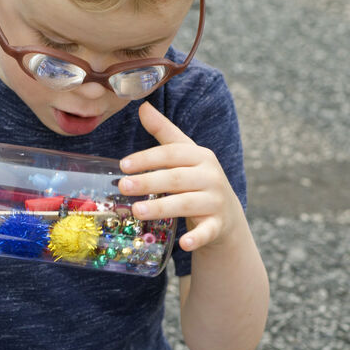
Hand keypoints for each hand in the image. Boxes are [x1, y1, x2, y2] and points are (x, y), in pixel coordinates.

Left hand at [117, 103, 243, 251]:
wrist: (226, 214)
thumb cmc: (197, 179)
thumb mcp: (183, 154)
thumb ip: (163, 132)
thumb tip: (141, 106)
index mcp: (200, 156)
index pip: (171, 154)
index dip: (147, 159)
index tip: (123, 165)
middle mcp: (210, 176)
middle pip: (176, 178)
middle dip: (149, 182)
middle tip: (123, 187)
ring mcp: (215, 201)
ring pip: (186, 204)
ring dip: (162, 208)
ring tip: (137, 211)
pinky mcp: (218, 225)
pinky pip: (207, 232)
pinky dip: (196, 238)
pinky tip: (183, 244)